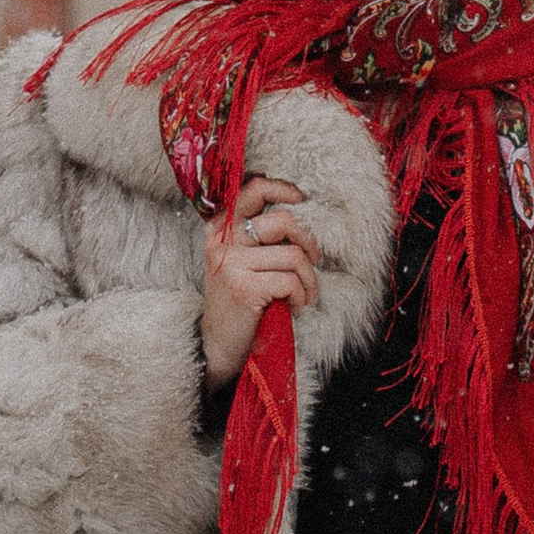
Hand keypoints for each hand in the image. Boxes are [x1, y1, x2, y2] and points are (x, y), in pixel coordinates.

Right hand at [202, 175, 320, 389]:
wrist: (218, 345)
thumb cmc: (239, 301)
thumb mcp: (240, 261)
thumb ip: (258, 235)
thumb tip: (298, 210)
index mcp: (220, 228)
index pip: (254, 189)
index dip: (285, 190)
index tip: (303, 202)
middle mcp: (222, 241)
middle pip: (284, 221)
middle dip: (310, 242)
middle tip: (315, 260)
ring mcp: (231, 264)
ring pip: (293, 256)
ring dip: (309, 279)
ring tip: (305, 294)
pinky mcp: (244, 288)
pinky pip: (291, 282)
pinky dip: (301, 296)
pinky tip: (295, 307)